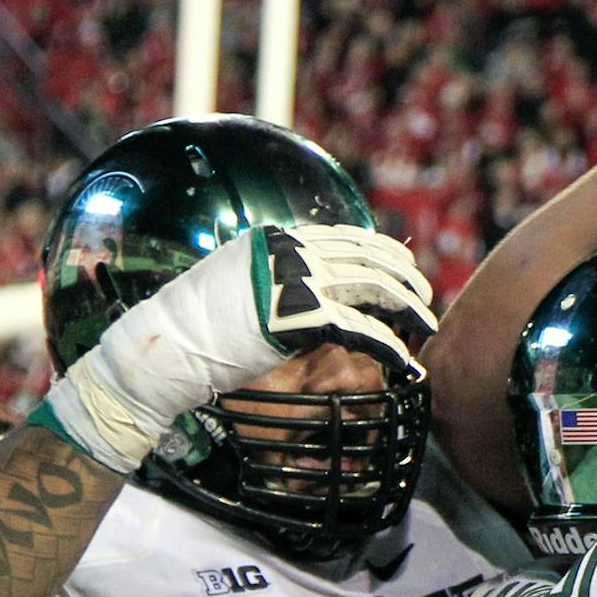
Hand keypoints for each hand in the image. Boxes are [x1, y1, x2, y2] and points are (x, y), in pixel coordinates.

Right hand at [42, 224, 433, 472]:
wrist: (169, 346)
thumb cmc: (200, 326)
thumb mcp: (240, 283)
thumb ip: (278, 275)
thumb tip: (312, 285)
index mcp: (279, 239)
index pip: (347, 238)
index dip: (384, 254)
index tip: (406, 269)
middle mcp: (290, 252)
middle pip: (368, 258)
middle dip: (405, 278)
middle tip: (426, 297)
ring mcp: (295, 282)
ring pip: (373, 288)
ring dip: (408, 308)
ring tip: (426, 326)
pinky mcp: (300, 317)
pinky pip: (360, 328)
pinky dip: (388, 344)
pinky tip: (404, 359)